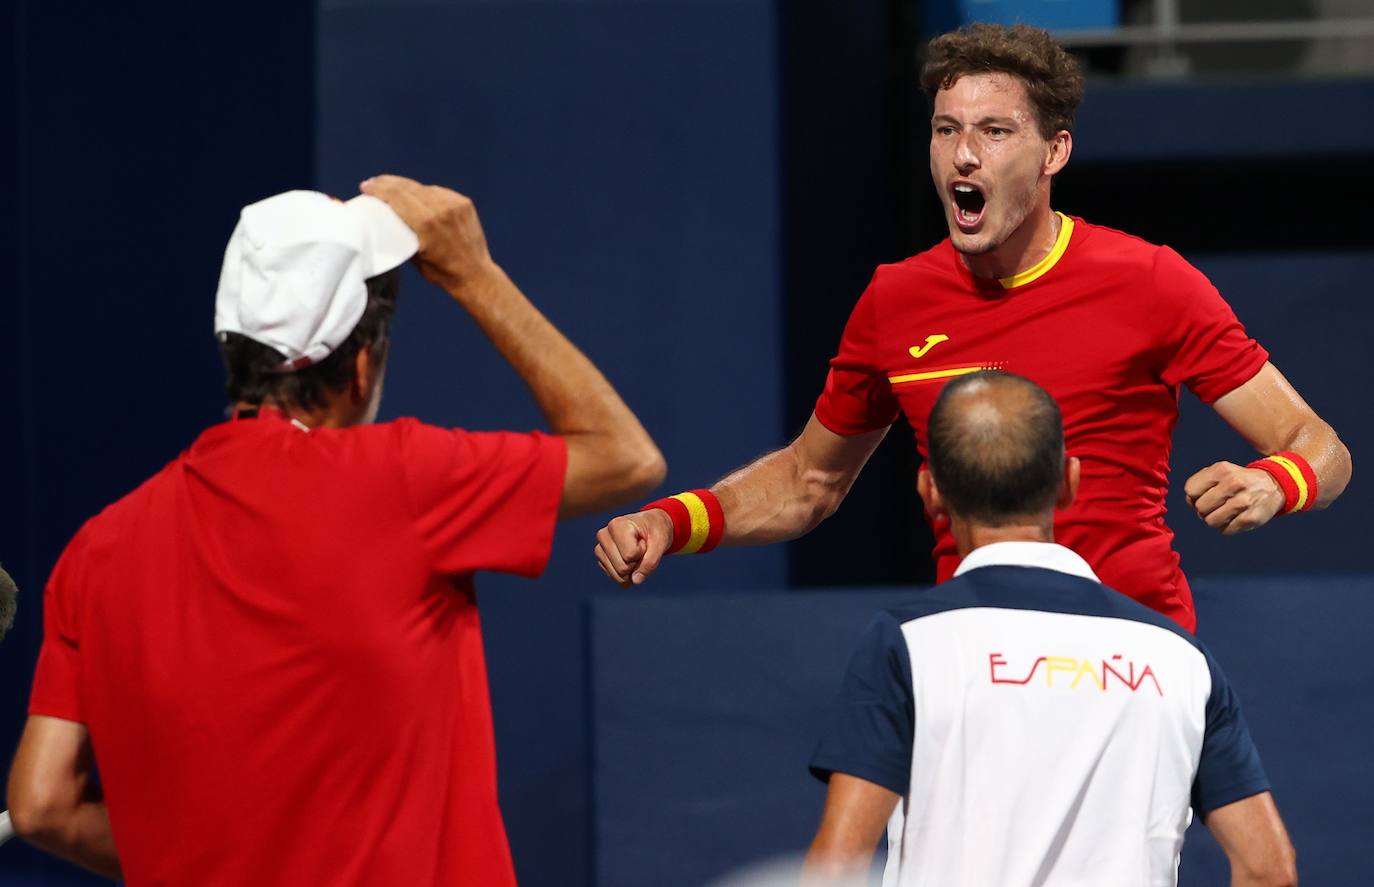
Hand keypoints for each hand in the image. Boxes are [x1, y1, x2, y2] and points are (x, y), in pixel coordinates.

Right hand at [358, 174, 495, 291]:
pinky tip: (415, 195)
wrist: (475, 274)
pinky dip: (425, 193)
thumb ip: (401, 232)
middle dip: (387, 183)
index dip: (379, 189)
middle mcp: (441, 209)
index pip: (396, 196)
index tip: (366, 187)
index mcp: (426, 223)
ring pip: (422, 188)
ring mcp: (455, 204)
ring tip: (392, 187)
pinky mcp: (464, 203)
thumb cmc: (442, 272)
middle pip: (407, 187)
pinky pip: (438, 192)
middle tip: (373, 182)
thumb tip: (386, 217)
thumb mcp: (414, 255)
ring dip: (405, 187)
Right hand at [594, 509, 674, 586]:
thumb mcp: (661, 543)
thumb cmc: (655, 531)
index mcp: (617, 525)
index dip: (642, 552)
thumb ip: (650, 562)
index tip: (644, 540)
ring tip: (635, 552)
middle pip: (622, 568)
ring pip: (618, 576)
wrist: (650, 527)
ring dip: (633, 570)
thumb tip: (635, 580)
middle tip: (641, 547)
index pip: (630, 555)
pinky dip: (628, 574)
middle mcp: (604, 536)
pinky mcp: (602, 560)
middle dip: (637, 563)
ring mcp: (600, 549)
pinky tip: (629, 559)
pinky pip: (616, 578)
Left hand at [1184, 461, 1284, 534]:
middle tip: (1214, 506)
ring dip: (1214, 520)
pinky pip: (1226, 530)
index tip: (1203, 496)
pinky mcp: (1251, 518)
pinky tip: (1234, 518)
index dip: (1193, 496)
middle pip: (1200, 507)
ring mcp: (1244, 501)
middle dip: (1203, 510)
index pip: (1191, 490)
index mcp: (1222, 470)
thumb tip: (1190, 502)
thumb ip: (1201, 483)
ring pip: (1211, 521)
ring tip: (1223, 513)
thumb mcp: (1221, 471)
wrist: (1274, 485)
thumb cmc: (1239, 480)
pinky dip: (1226, 527)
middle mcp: (1234, 484)